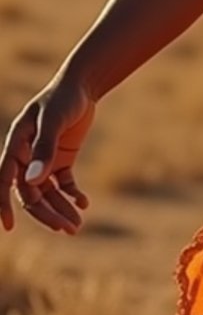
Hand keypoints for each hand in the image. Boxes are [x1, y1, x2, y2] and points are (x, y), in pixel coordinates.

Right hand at [0, 76, 95, 233]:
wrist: (82, 85)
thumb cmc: (62, 98)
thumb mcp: (53, 121)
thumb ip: (44, 149)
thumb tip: (34, 182)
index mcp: (16, 146)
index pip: (4, 181)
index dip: (3, 203)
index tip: (8, 226)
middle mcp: (26, 157)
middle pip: (31, 193)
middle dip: (47, 213)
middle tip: (67, 229)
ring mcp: (44, 159)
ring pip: (48, 192)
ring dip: (61, 209)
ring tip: (77, 226)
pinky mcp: (61, 159)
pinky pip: (63, 184)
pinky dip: (72, 195)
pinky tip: (84, 203)